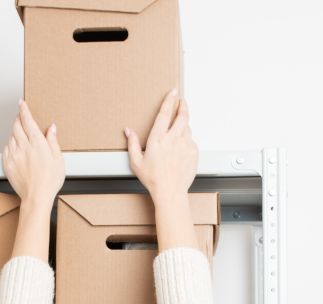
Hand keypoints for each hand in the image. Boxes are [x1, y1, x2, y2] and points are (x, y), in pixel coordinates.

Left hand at [3, 100, 64, 213]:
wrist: (36, 197)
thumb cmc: (49, 181)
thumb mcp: (59, 160)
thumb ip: (53, 142)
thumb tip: (51, 129)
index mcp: (38, 144)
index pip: (28, 121)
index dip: (24, 110)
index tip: (21, 103)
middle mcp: (24, 147)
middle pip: (16, 126)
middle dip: (18, 118)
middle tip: (21, 117)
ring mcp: (14, 155)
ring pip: (11, 136)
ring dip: (15, 133)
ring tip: (22, 137)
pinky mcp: (7, 164)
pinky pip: (6, 148)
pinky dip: (11, 145)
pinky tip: (17, 150)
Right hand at [125, 89, 198, 206]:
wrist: (170, 192)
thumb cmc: (154, 179)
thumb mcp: (137, 162)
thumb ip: (132, 144)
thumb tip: (128, 131)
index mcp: (158, 139)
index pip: (165, 113)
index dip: (169, 100)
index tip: (172, 92)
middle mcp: (173, 139)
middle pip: (182, 115)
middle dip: (183, 106)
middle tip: (182, 103)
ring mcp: (186, 145)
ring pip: (187, 128)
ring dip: (184, 125)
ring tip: (178, 131)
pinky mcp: (194, 152)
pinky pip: (191, 141)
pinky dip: (187, 141)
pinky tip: (181, 149)